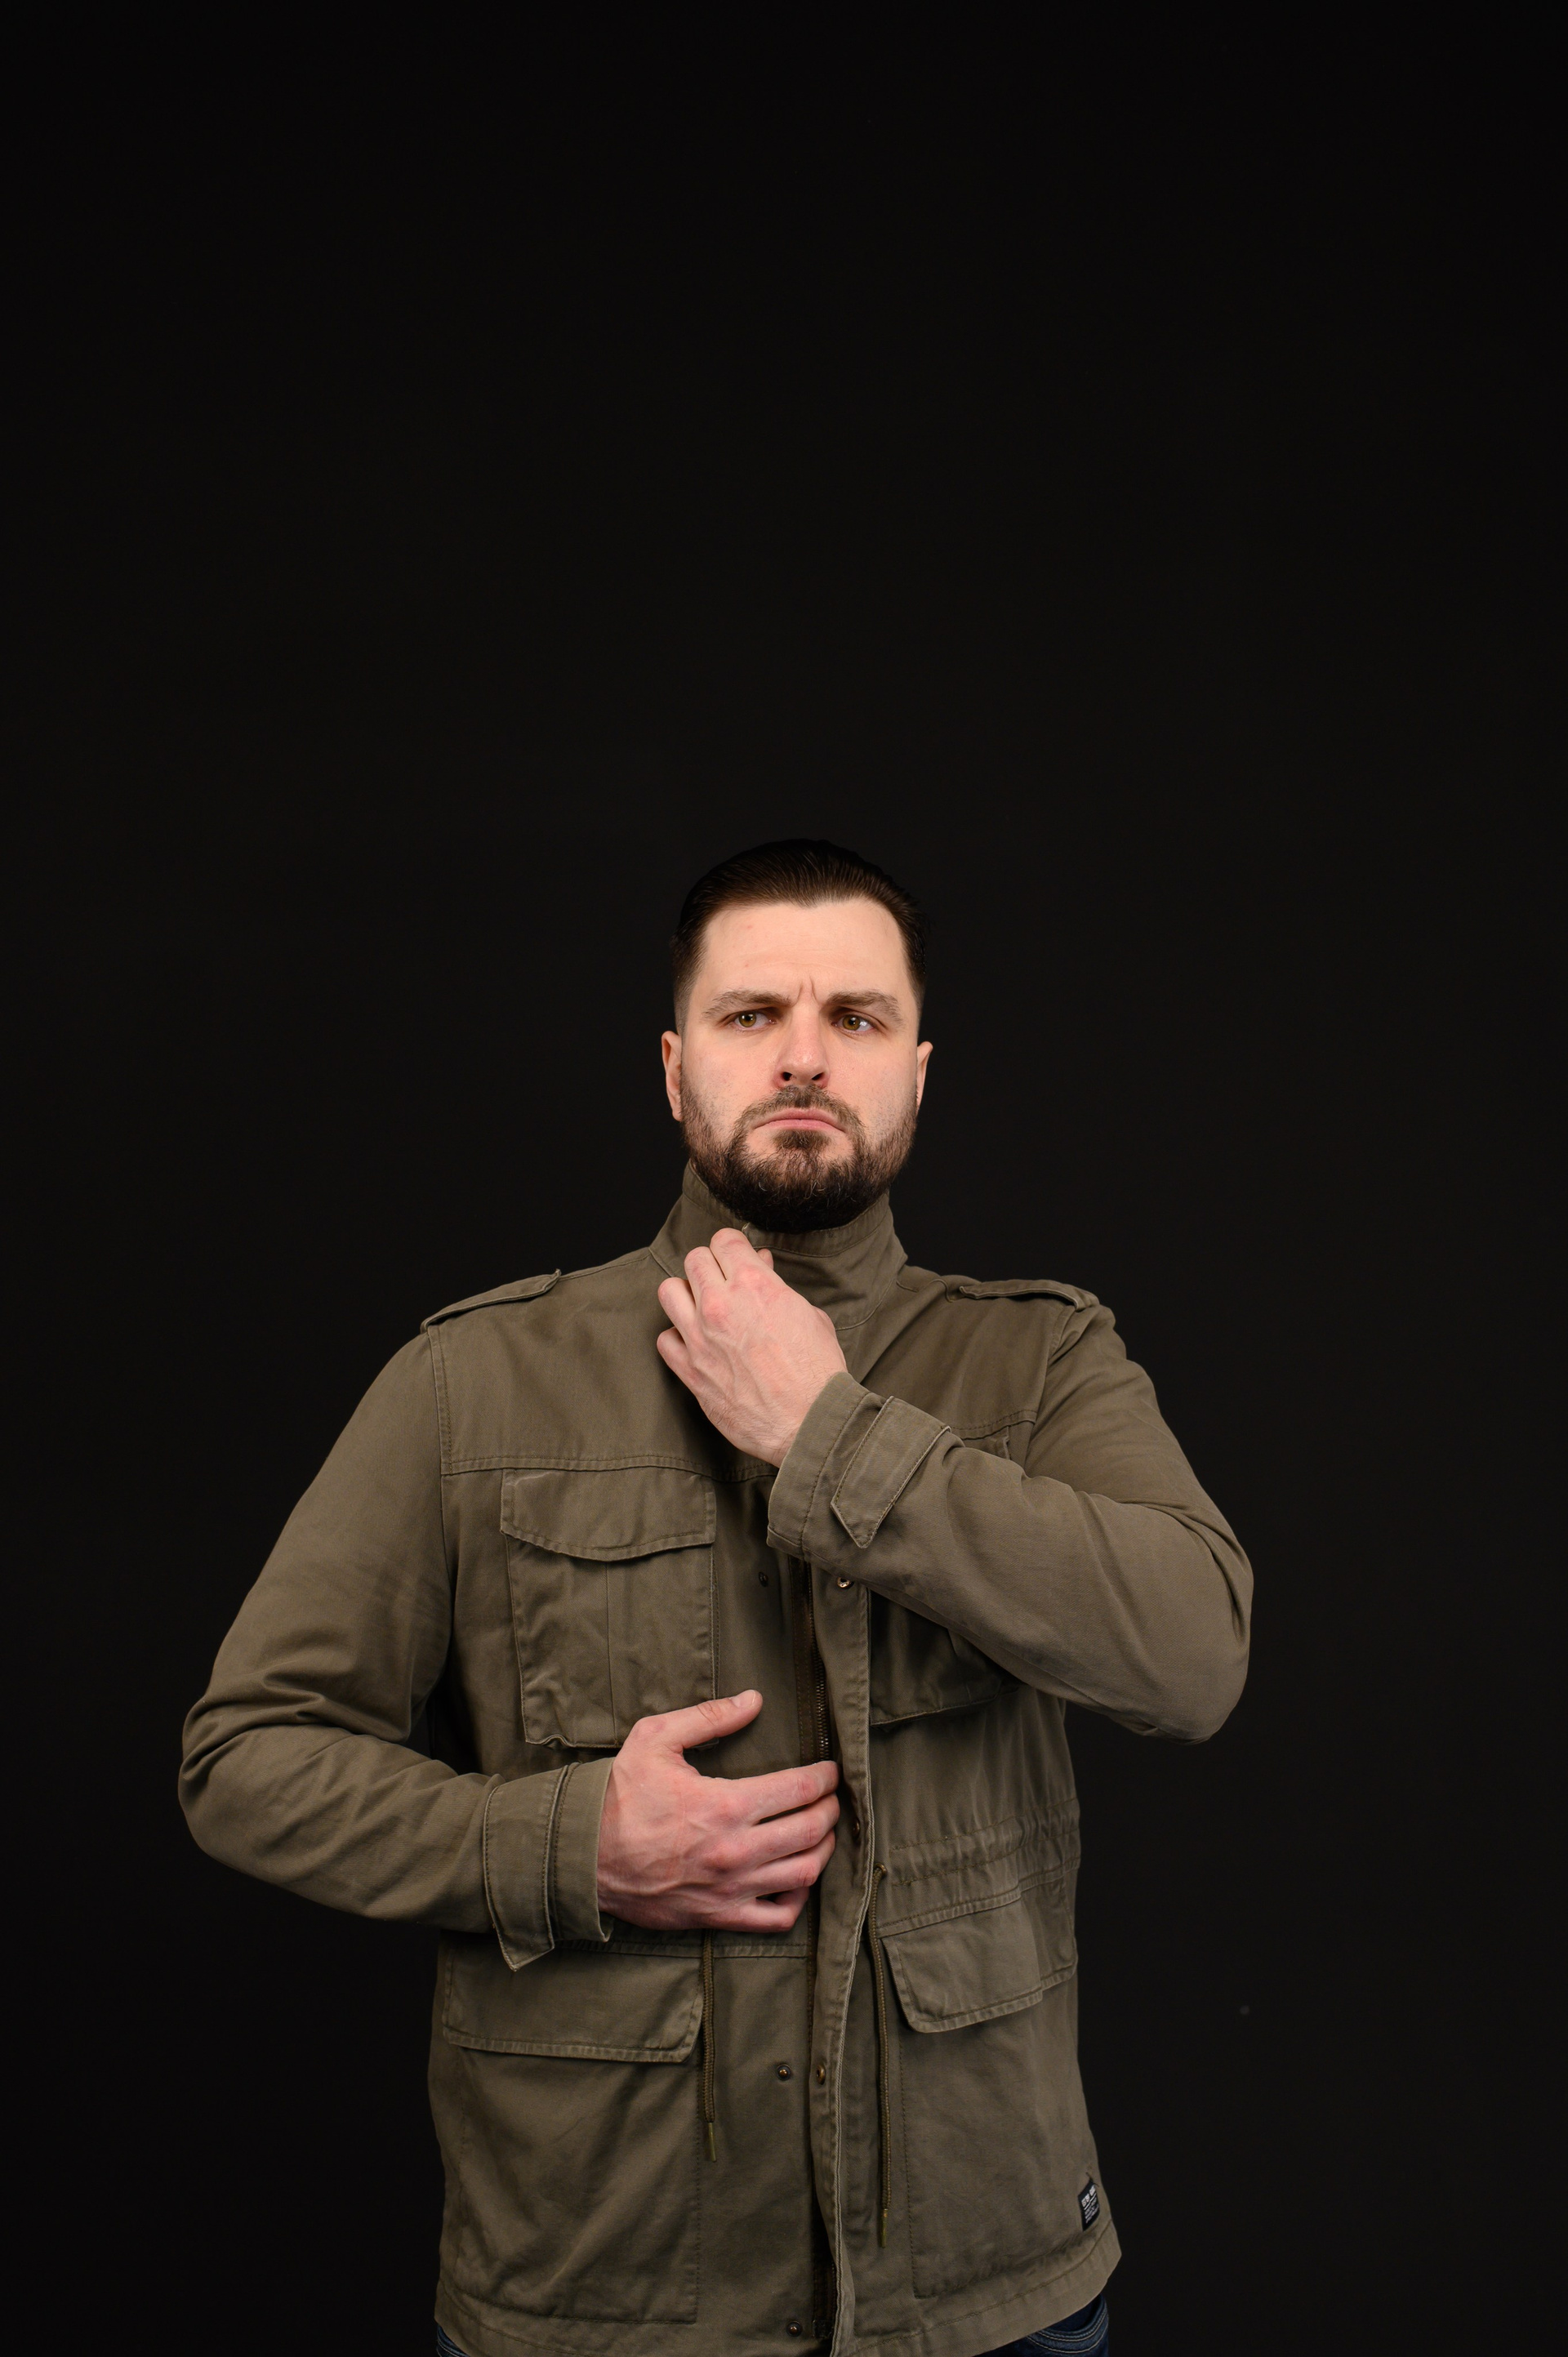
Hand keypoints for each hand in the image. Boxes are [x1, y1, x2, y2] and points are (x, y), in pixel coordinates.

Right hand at [596, 1691, 839, 1931]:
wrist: (583, 1856)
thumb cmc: (618, 1795)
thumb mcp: (656, 1738)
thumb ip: (709, 1716)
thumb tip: (754, 1700)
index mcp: (725, 1804)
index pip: (799, 1789)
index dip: (824, 1778)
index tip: (830, 1771)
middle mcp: (735, 1850)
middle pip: (811, 1830)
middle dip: (831, 1809)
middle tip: (831, 1797)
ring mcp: (730, 1889)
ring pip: (804, 1874)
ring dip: (824, 1850)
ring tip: (823, 1832)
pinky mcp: (719, 1917)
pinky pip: (777, 1918)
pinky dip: (799, 1899)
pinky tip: (797, 1879)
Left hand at [656, 1227, 847, 1464]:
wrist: (810, 1422)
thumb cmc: (818, 1372)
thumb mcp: (810, 1316)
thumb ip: (778, 1288)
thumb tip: (761, 1268)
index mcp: (755, 1284)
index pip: (724, 1240)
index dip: (733, 1246)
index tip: (737, 1255)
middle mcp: (721, 1304)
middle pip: (694, 1259)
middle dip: (710, 1264)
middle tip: (723, 1280)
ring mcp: (700, 1337)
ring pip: (669, 1291)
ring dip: (686, 1294)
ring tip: (702, 1306)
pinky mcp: (691, 1371)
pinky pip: (664, 1339)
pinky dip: (677, 1336)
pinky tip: (695, 1342)